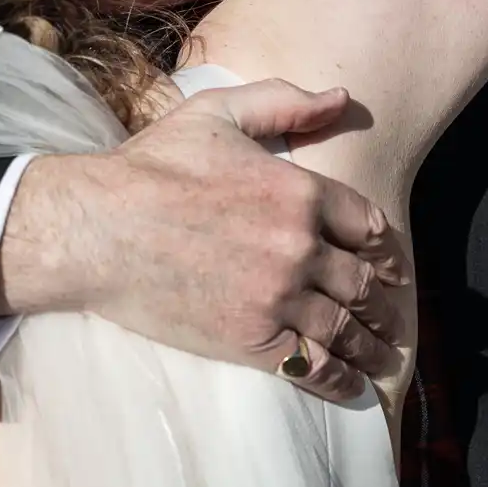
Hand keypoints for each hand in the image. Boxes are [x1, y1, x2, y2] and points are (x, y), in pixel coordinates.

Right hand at [0, 78, 407, 399]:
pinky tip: (352, 386)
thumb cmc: (151, 166)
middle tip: (390, 316)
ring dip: (370, 345)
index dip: (382, 247)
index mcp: (299, 191)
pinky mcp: (251, 340)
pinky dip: (341, 380)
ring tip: (382, 357)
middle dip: (381, 301)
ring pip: (345, 328)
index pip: (366, 224)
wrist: (97, 228)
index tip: (388, 264)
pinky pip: (313, 366)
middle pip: (362, 281)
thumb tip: (341, 99)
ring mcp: (278, 297)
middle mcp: (300, 246)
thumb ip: (283, 102)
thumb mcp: (218, 112)